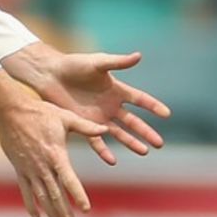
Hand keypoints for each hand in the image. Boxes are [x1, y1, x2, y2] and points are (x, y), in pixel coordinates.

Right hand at [0, 73, 105, 216]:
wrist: (10, 112)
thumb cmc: (40, 113)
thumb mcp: (65, 117)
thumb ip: (86, 127)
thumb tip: (105, 129)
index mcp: (56, 155)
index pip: (70, 180)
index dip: (78, 196)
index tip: (86, 209)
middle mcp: (43, 166)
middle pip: (55, 195)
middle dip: (65, 212)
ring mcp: (30, 170)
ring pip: (41, 197)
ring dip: (51, 213)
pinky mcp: (20, 169)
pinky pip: (26, 191)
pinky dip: (31, 204)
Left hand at [5, 44, 170, 164]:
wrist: (50, 75)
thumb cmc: (74, 64)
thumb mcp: (98, 63)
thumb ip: (118, 62)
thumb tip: (139, 56)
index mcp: (116, 90)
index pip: (140, 100)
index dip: (153, 106)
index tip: (166, 114)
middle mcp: (110, 106)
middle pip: (133, 121)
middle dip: (146, 132)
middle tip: (159, 143)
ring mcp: (98, 117)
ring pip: (118, 133)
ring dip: (131, 142)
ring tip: (144, 152)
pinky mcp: (83, 125)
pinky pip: (95, 140)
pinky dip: (103, 151)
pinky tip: (112, 161)